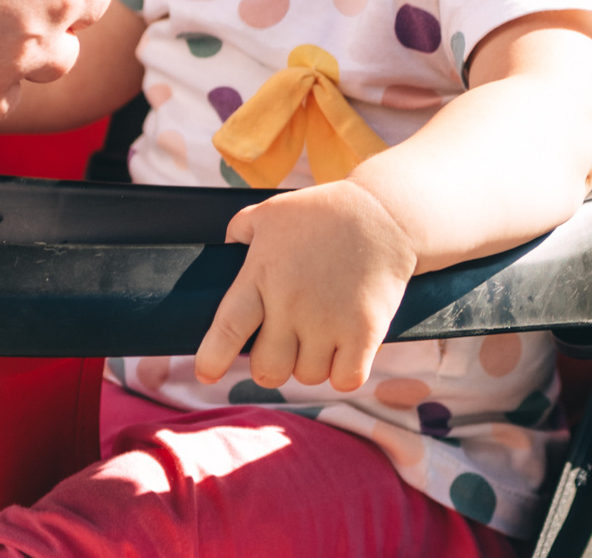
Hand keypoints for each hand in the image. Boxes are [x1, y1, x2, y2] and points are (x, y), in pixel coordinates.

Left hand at [193, 181, 417, 393]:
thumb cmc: (323, 212)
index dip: (213, 357)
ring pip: (307, 376)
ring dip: (311, 364)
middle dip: (270, 365)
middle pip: (267, 369)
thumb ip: (240, 233)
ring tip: (319, 336)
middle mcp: (291, 302)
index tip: (206, 373)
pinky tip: (345, 351)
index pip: (228, 327)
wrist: (385, 214)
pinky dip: (343, 373)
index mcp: (261, 274)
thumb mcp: (271, 212)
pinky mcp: (365, 332)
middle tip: (282, 346)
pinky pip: (345, 380)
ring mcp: (329, 320)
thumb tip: (223, 254)